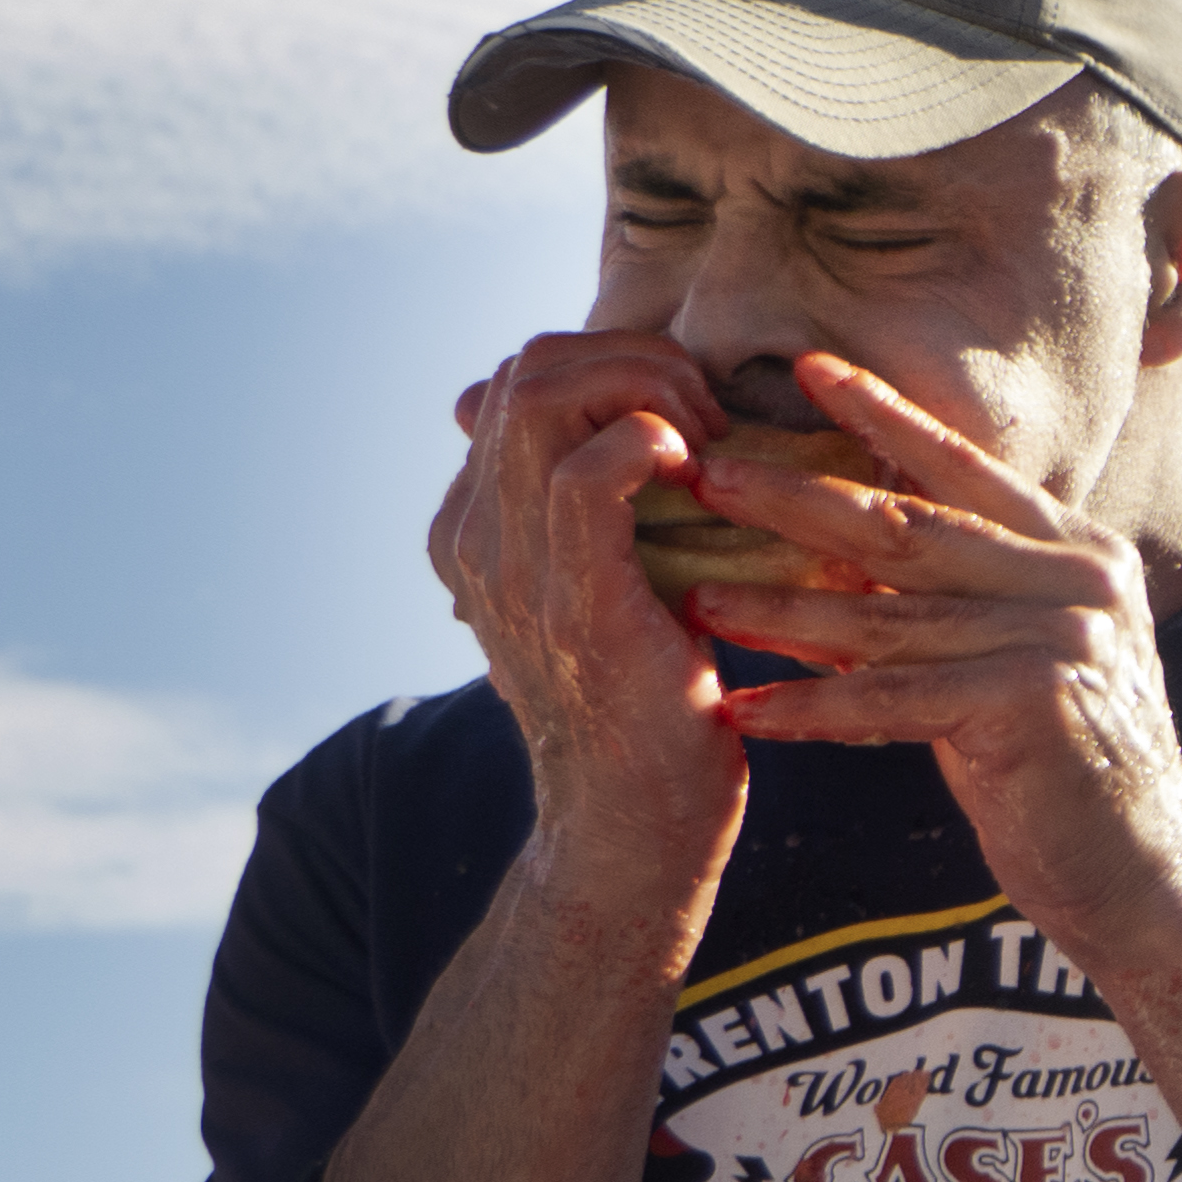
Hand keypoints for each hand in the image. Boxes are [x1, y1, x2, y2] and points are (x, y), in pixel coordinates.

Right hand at [432, 327, 750, 919]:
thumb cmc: (651, 705)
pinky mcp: (572, 601)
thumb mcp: (614, 591)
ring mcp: (511, 566)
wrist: (634, 823)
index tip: (689, 417)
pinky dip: (649, 446)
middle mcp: (476, 534)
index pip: (518, 379)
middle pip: (526, 367)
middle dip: (632, 358)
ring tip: (705, 442)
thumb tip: (632, 435)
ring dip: (646, 391)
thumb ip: (603, 519)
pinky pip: (586, 476)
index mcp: (477, 525)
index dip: (611, 365)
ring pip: (543, 398)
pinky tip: (696, 475)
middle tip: (705, 416)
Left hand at [679, 352, 1181, 973]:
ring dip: (782, 610)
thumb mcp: (1014, 658)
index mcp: (1082, 552)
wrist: (1143, 876)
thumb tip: (832, 539)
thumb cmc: (1064, 770)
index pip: (967, 469)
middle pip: (914, 527)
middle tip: (708, 474)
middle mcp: (1081, 580)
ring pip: (890, 615)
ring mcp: (1063, 638)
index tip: (809, 370)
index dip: (886, 416)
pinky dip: (813, 706)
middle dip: (799, 499)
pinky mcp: (1032, 704)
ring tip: (699, 601)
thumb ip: (951, 595)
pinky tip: (746, 710)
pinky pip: (893, 698)